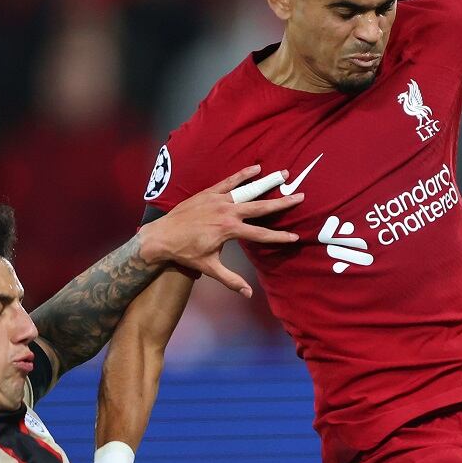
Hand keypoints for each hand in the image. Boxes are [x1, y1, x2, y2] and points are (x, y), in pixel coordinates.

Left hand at [140, 166, 302, 297]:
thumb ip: (231, 280)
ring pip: (247, 190)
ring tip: (284, 174)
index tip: (295, 237)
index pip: (260, 234)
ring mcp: (218, 200)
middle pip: (260, 207)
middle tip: (299, 196)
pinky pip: (229, 181)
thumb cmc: (186, 253)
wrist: (162, 236)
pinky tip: (257, 168)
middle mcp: (226, 212)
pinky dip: (243, 174)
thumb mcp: (209, 267)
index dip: (279, 237)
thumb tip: (248, 294)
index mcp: (229, 230)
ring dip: (267, 182)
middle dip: (281, 203)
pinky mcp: (209, 193)